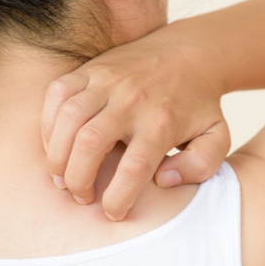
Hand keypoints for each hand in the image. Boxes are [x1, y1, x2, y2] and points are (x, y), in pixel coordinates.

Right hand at [41, 30, 229, 221]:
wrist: (189, 52)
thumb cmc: (198, 104)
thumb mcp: (216, 137)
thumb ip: (200, 165)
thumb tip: (162, 180)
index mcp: (162, 122)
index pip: (134, 169)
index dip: (117, 199)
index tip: (112, 213)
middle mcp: (132, 99)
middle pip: (91, 143)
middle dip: (77, 179)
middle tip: (80, 196)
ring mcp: (108, 80)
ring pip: (69, 118)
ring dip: (57, 154)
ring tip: (59, 176)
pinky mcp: (91, 68)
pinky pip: (57, 92)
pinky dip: (48, 122)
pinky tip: (54, 144)